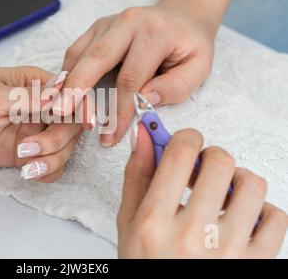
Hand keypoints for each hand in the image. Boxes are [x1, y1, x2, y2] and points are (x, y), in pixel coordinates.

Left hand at [0, 66, 81, 182]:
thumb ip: (27, 97)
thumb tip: (59, 92)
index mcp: (38, 85)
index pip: (71, 95)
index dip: (83, 108)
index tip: (87, 123)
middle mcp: (42, 109)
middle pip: (72, 127)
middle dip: (57, 141)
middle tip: (29, 147)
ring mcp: (36, 132)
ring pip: (64, 149)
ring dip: (52, 160)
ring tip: (26, 164)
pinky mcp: (27, 153)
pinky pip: (49, 165)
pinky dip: (46, 172)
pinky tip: (28, 172)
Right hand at [56, 5, 214, 146]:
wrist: (182, 15)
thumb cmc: (189, 45)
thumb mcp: (199, 67)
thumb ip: (176, 86)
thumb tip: (144, 100)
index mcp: (154, 32)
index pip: (130, 78)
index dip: (117, 110)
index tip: (109, 137)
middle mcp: (127, 22)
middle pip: (95, 58)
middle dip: (76, 88)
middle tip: (61, 112)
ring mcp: (108, 23)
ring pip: (79, 54)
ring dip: (67, 83)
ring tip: (57, 108)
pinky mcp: (96, 28)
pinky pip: (75, 50)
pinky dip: (66, 72)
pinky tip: (62, 93)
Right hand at [117, 125, 287, 257]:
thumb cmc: (146, 266)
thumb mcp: (128, 222)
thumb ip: (137, 176)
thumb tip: (143, 137)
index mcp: (154, 222)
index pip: (180, 155)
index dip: (186, 137)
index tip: (186, 143)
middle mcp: (191, 236)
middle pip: (220, 163)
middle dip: (211, 157)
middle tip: (203, 169)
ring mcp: (227, 252)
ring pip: (252, 185)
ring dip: (237, 181)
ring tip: (224, 194)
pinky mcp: (254, 264)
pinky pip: (275, 218)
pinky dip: (261, 211)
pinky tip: (241, 219)